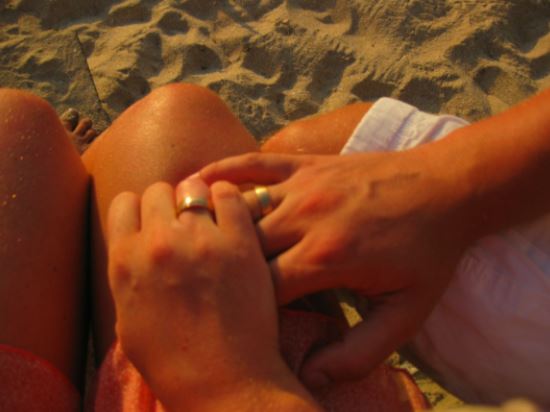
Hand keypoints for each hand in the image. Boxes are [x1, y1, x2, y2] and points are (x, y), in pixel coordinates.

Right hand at [107, 176, 318, 410]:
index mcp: (124, 261)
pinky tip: (235, 214)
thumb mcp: (127, 320)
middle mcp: (157, 243)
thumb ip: (128, 276)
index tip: (154, 219)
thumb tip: (133, 249)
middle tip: (185, 220)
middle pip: (158, 190)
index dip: (140, 209)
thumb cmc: (172, 360)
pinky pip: (230, 194)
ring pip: (193, 187)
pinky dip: (230, 198)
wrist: (224, 381)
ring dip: (200, 197)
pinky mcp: (239, 242)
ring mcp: (200, 240)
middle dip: (169, 201)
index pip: (124, 202)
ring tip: (212, 217)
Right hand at [200, 149, 473, 386]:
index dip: (242, 315)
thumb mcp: (407, 313)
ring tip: (177, 239)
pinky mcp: (304, 165)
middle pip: (237, 249)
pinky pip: (251, 162)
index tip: (235, 326)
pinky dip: (220, 170)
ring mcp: (301, 185)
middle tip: (199, 290)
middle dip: (218, 273)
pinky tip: (192, 181)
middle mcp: (304, 218)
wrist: (447, 189)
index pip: (260, 293)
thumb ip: (360, 353)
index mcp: (326, 258)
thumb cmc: (428, 253)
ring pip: (234, 207)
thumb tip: (313, 379)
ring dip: (205, 223)